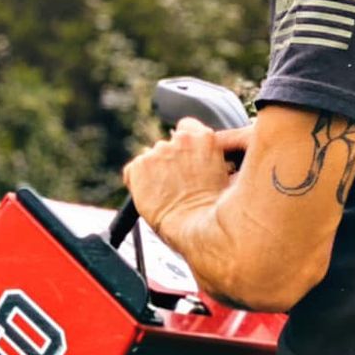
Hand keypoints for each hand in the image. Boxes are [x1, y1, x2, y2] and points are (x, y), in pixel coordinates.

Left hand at [122, 118, 244, 237]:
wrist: (194, 226)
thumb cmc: (212, 208)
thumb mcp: (221, 174)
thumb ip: (205, 157)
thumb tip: (196, 160)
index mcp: (203, 138)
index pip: (186, 127)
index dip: (185, 144)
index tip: (185, 157)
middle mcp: (179, 140)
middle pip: (167, 145)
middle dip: (169, 161)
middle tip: (177, 184)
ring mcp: (157, 152)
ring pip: (150, 158)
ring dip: (154, 171)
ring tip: (166, 193)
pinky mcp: (139, 166)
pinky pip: (133, 171)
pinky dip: (137, 181)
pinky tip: (151, 196)